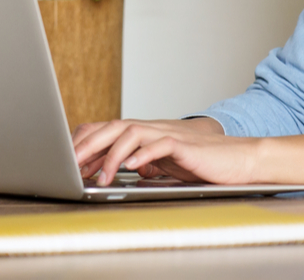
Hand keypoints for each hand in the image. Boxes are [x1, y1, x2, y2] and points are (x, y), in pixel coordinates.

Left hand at [72, 118, 303, 188]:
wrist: (238, 160)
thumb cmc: (203, 163)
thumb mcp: (164, 164)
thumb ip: (142, 161)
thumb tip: (120, 167)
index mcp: (145, 132)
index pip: (107, 129)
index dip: (84, 142)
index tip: (65, 159)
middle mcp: (153, 128)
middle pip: (112, 127)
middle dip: (87, 146)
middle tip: (69, 165)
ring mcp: (168, 134)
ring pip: (130, 133)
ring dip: (111, 156)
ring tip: (99, 177)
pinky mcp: (184, 145)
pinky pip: (159, 145)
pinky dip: (142, 155)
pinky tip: (131, 167)